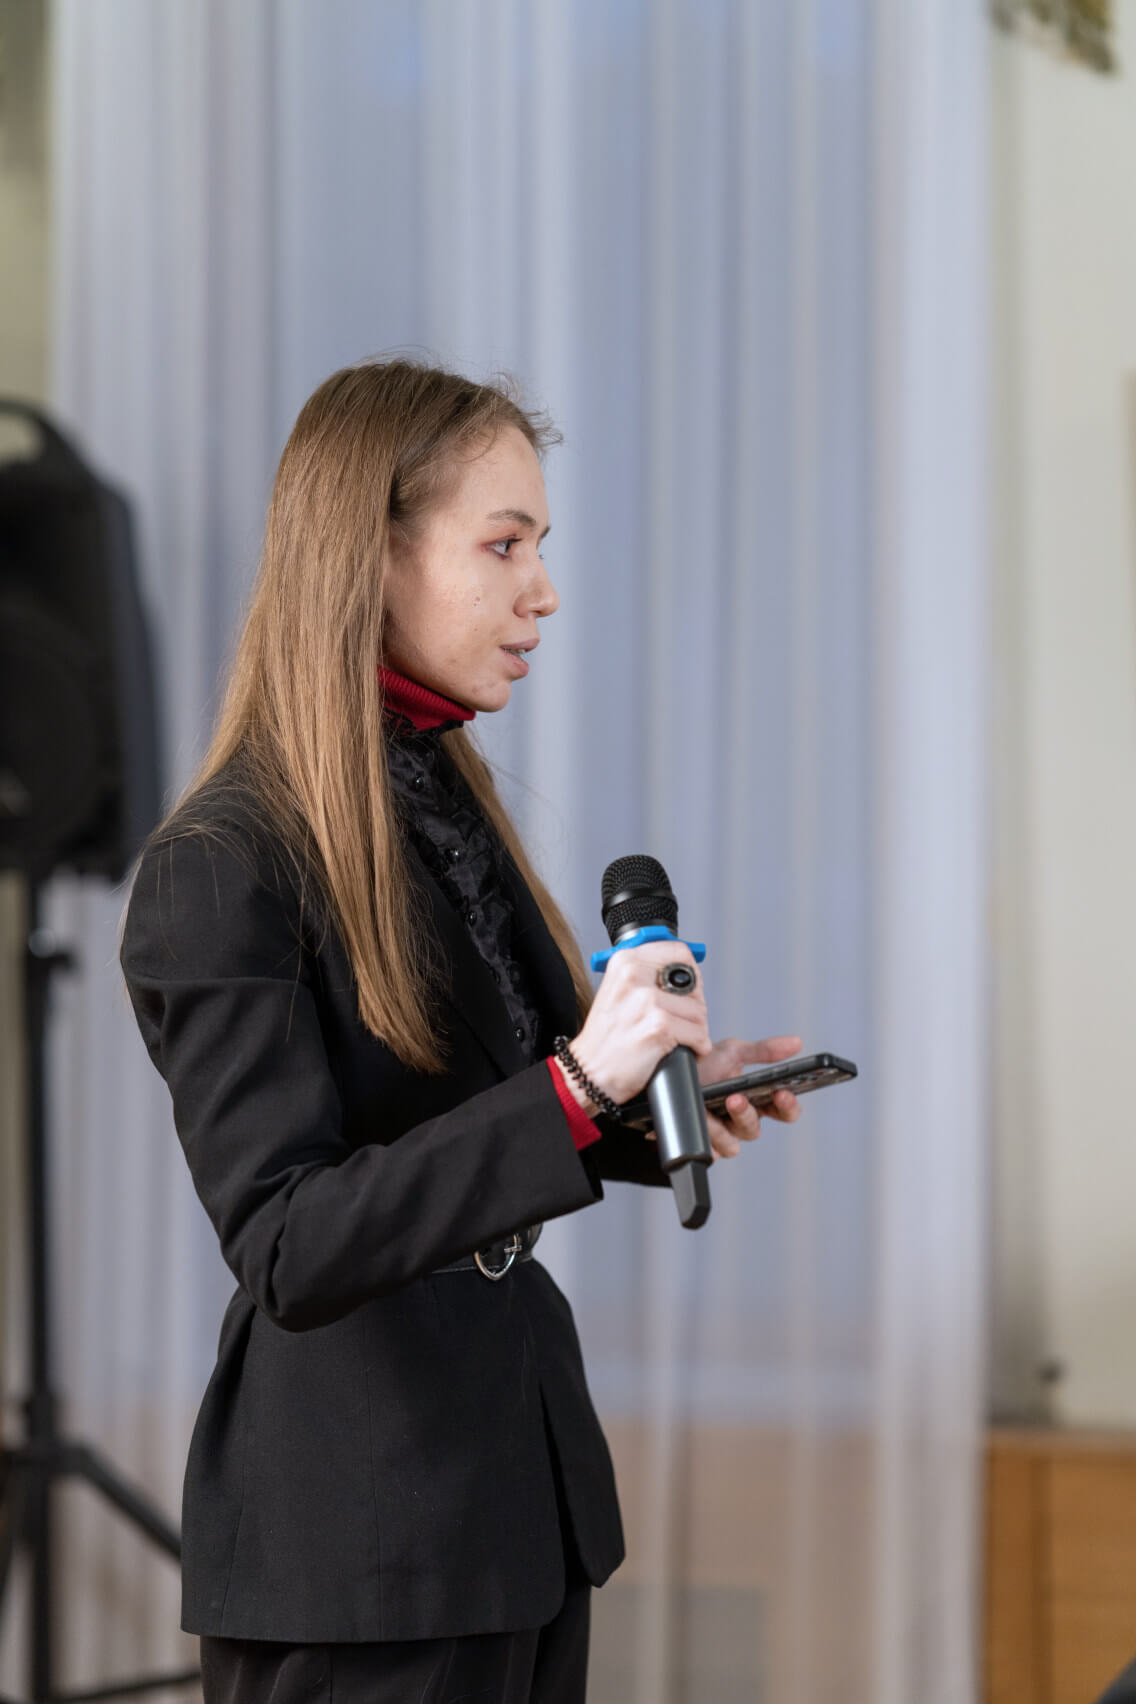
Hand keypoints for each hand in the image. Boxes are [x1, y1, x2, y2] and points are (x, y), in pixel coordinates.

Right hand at [564, 941, 712, 1109]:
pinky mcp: (658, 1026)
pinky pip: (698, 1034)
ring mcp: (647, 1001)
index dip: (690, 974)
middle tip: (681, 1022)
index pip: (678, 952)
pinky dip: (698, 1048)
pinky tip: (685, 1051)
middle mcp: (634, 976)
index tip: (688, 990)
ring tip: (679, 1040)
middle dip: (694, 1008)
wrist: (587, 1071)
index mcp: (625, 961)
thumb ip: (647, 975)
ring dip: (696, 1031)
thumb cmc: (605, 1038)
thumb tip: (686, 974)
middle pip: (693, 984)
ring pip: (698, 1012)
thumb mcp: (618, 991)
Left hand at [698, 1035, 802, 1159]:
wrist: (665, 1074)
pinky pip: (708, 1151)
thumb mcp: (732, 1052)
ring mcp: (721, 1135)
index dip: (788, 1106)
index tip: (783, 1093)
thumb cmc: (702, 1064)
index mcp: (755, 1100)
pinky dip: (701, 1135)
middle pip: (754, 1130)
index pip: (783, 1111)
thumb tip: (796, 1043)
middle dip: (745, 1115)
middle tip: (735, 1099)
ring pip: (732, 1145)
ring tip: (707, 1111)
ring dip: (720, 1127)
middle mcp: (740, 1121)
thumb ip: (764, 1050)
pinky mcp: (701, 1145)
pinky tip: (696, 1122)